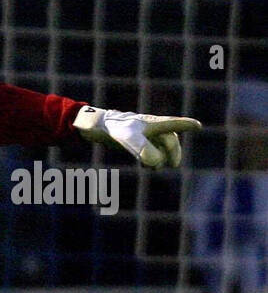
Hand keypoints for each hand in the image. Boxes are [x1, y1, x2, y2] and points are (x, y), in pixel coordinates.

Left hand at [72, 106, 200, 167]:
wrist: (94, 127)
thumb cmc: (114, 129)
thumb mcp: (129, 139)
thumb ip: (144, 150)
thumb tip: (156, 163)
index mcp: (153, 124)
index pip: (174, 124)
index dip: (186, 125)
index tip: (198, 125)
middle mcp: (149, 127)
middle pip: (168, 139)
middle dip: (173, 152)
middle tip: (173, 164)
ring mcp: (140, 134)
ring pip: (157, 145)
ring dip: (161, 157)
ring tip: (158, 168)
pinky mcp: (130, 140)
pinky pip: (146, 149)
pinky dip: (149, 158)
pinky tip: (146, 166)